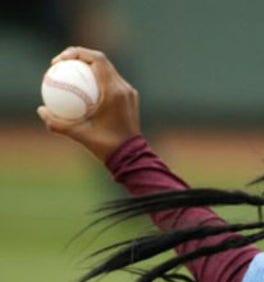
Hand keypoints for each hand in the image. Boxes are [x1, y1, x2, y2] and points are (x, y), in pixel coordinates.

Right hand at [37, 46, 140, 161]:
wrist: (131, 157)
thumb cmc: (106, 146)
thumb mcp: (78, 134)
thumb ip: (57, 123)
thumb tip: (41, 110)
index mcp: (114, 91)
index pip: (97, 60)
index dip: (77, 53)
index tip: (59, 61)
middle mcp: (124, 88)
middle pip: (101, 61)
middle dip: (80, 56)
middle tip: (61, 64)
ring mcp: (129, 93)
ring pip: (108, 70)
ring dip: (89, 67)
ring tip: (70, 73)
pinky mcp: (130, 99)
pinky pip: (112, 82)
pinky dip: (97, 80)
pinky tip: (83, 89)